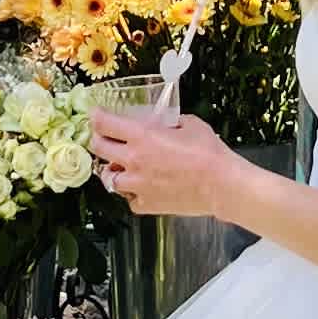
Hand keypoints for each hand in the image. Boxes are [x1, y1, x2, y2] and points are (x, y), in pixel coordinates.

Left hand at [90, 105, 234, 219]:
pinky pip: (128, 199)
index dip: (96, 116)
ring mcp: (137, 184)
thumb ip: (169, 122)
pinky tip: (139, 188)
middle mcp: (134, 160)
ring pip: (108, 177)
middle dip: (97, 140)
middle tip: (102, 138)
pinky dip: (130, 193)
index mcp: (142, 136)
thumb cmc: (209, 155)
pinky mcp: (146, 203)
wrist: (221, 185)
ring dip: (111, 169)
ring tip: (119, 166)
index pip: (104, 123)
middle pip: (98, 148)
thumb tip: (164, 122)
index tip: (95, 114)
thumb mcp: (189, 124)